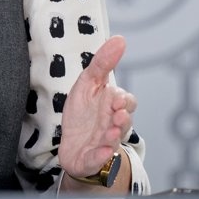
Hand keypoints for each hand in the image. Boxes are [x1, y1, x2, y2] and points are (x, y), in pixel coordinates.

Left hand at [57, 35, 137, 179]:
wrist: (72, 145)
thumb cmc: (82, 113)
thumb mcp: (87, 83)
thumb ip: (103, 63)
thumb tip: (120, 39)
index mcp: (112, 107)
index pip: (127, 102)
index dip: (124, 100)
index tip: (116, 96)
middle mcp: (112, 125)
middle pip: (124, 122)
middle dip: (122, 118)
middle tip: (116, 112)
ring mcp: (104, 143)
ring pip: (114, 141)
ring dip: (113, 135)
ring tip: (109, 131)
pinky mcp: (93, 158)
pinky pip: (100, 159)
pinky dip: (102, 156)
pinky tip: (103, 151)